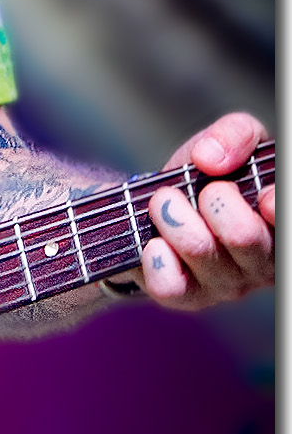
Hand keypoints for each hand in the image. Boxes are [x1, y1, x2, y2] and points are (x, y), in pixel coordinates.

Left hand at [128, 112, 273, 309]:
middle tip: (201, 188)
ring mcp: (226, 284)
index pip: (287, 228)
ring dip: (173, 214)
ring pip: (200, 250)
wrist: (159, 202)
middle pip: (245, 236)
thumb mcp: (227, 143)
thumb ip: (234, 135)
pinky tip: (155, 242)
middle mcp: (262, 262)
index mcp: (279, 226)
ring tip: (164, 200)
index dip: (277, 210)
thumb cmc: (206, 176)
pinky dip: (156, 257)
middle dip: (214, 199)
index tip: (263, 195)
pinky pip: (171, 286)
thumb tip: (210, 157)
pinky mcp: (187, 298)